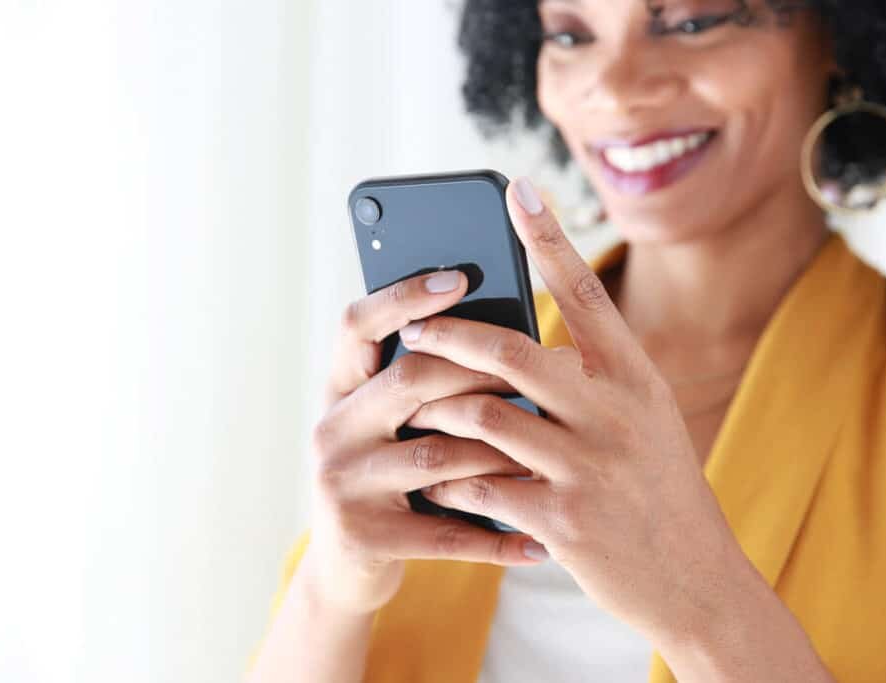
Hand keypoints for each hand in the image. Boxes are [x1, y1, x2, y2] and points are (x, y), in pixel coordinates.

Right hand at [302, 267, 548, 616]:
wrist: (347, 567)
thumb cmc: (394, 477)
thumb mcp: (397, 424)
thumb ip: (430, 383)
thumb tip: (512, 333)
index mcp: (342, 388)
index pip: (358, 324)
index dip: (404, 297)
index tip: (459, 277)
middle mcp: (332, 427)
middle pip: (407, 381)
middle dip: (477, 372)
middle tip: (539, 367)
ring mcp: (342, 482)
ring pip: (435, 455)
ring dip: (500, 454)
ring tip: (554, 451)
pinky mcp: (364, 535)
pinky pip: (444, 531)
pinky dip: (497, 537)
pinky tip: (539, 543)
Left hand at [395, 178, 750, 641]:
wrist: (698, 581)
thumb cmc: (660, 489)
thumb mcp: (646, 420)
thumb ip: (594, 380)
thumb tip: (520, 346)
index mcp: (636, 378)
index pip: (585, 292)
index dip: (548, 237)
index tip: (516, 190)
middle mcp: (616, 413)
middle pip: (513, 353)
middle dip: (453, 334)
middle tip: (416, 324)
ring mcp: (589, 468)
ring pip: (484, 418)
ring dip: (441, 410)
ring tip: (416, 405)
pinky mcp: (563, 521)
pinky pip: (481, 486)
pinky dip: (452, 480)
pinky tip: (440, 481)